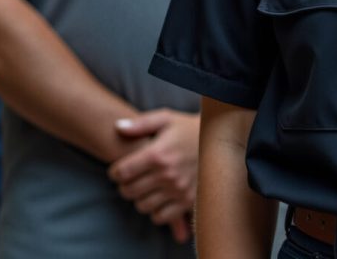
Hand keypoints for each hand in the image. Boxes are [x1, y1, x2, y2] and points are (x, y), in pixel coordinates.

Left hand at [110, 110, 199, 242]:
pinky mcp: (188, 201)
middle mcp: (167, 174)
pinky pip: (160, 217)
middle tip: (131, 179)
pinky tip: (159, 198)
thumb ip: (140, 124)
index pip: (122, 173)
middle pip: (129, 191)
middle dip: (125, 185)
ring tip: (146, 187)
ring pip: (142, 206)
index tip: (119, 170)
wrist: (221, 141)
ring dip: (139, 198)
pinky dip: (155, 210)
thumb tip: (117, 127)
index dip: (115, 172)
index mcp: (158, 154)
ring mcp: (178, 190)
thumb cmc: (189, 128)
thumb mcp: (166, 119)